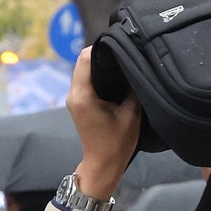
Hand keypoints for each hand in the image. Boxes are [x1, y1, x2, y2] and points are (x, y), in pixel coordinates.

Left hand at [66, 47, 140, 200]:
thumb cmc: (116, 144)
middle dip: (101, 55)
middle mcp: (74, 93)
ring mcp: (74, 98)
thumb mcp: (131, 115)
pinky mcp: (79, 103)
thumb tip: (135, 68)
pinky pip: (86, 81)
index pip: (85, 59)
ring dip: (100, 66)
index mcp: (83, 95)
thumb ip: (132, 90)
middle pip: (83, 62)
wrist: (103, 165)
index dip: (101, 48)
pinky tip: (114, 77)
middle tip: (122, 52)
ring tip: (120, 64)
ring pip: (84, 71)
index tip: (119, 45)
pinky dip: (98, 76)